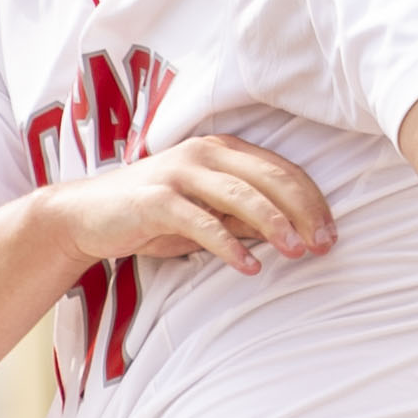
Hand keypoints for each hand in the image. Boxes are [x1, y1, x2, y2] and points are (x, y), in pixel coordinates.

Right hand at [42, 135, 333, 278]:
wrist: (86, 215)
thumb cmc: (154, 214)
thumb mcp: (207, 213)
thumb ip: (245, 216)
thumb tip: (293, 232)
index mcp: (223, 149)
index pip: (283, 170)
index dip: (313, 202)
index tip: (331, 234)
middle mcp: (205, 152)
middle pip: (270, 178)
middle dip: (304, 212)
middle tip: (324, 245)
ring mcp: (179, 173)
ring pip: (241, 195)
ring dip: (274, 224)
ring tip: (297, 253)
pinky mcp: (156, 199)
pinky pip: (202, 222)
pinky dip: (229, 245)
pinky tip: (249, 267)